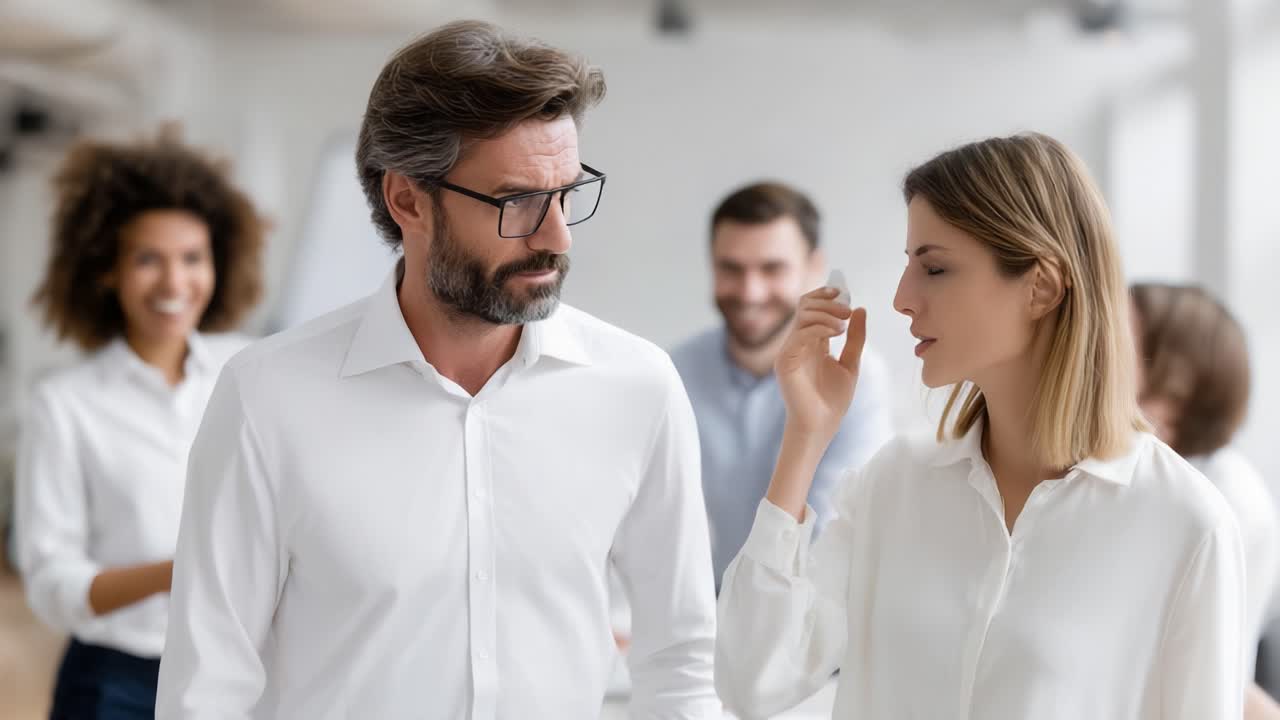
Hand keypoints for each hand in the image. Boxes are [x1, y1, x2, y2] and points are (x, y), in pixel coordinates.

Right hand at [775, 287, 865, 442]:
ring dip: (826, 312)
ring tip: (845, 323)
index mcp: (812, 341)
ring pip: (802, 315)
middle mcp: (798, 342)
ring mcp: (790, 350)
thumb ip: (855, 338)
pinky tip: (837, 332)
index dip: (826, 295)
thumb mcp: (851, 363)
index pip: (812, 307)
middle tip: (847, 308)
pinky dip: (819, 327)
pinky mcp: (785, 361)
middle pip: (805, 305)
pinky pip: (800, 334)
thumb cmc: (833, 400)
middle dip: (827, 301)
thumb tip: (860, 309)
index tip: (844, 292)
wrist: (821, 426)